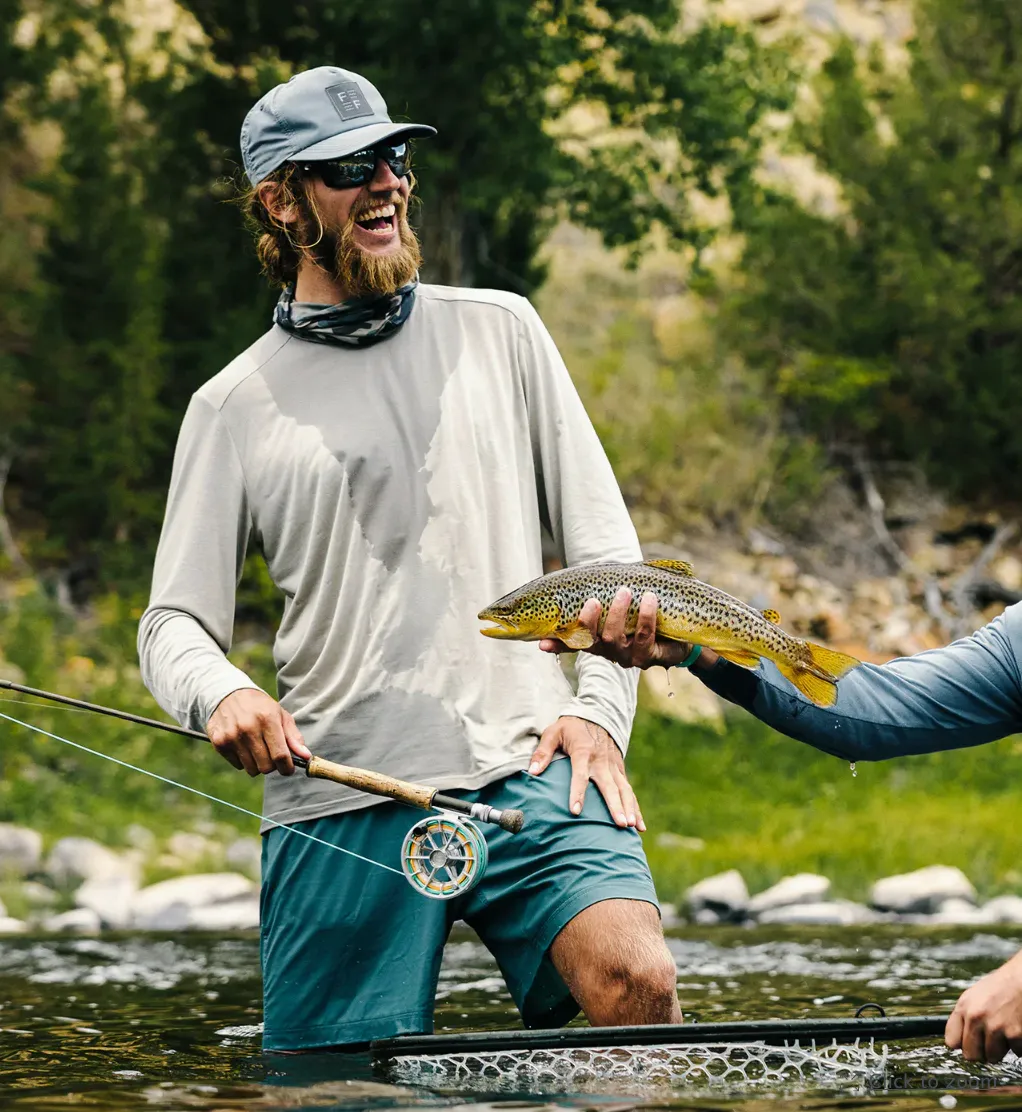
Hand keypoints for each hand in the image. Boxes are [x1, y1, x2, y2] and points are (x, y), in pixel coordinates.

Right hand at [206, 688, 310, 776]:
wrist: (227, 693)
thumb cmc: (259, 707)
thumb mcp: (280, 715)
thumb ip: (294, 737)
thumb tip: (306, 757)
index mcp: (267, 719)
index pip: (280, 755)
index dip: (287, 767)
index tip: (289, 769)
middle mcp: (248, 728)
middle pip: (266, 766)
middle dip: (273, 766)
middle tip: (272, 756)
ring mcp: (232, 736)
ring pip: (251, 769)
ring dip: (258, 764)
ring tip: (258, 749)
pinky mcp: (219, 743)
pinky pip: (238, 765)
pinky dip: (243, 761)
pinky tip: (243, 746)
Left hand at [528, 715, 644, 829]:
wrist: (597, 714)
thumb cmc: (570, 727)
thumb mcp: (553, 733)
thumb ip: (542, 752)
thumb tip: (532, 771)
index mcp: (583, 752)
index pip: (580, 775)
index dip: (578, 793)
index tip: (576, 811)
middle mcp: (601, 761)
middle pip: (609, 786)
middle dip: (615, 806)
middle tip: (620, 824)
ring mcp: (613, 766)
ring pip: (624, 789)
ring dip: (629, 808)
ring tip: (632, 827)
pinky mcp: (619, 769)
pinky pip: (628, 790)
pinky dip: (635, 807)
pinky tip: (640, 825)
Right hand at [538, 587, 718, 670]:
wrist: (685, 631)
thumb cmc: (649, 611)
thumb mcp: (625, 600)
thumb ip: (605, 591)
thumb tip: (587, 579)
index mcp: (598, 638)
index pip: (572, 642)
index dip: (556, 644)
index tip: (540, 642)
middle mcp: (610, 650)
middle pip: (591, 641)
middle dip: (589, 620)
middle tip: (593, 600)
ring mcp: (629, 657)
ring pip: (614, 639)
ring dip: (618, 613)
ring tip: (626, 591)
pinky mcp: (651, 657)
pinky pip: (645, 637)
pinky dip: (645, 616)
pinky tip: (649, 598)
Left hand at [945, 949, 1021, 1061]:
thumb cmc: (1001, 987)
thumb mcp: (975, 996)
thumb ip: (965, 1017)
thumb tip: (957, 1043)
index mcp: (963, 1007)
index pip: (952, 1042)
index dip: (963, 1045)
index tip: (970, 1044)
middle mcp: (976, 1017)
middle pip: (971, 1056)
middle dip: (981, 1052)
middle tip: (990, 1041)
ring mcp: (995, 1027)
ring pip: (993, 1057)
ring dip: (1001, 1048)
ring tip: (1006, 1029)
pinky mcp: (1015, 1034)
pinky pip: (1016, 1053)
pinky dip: (1019, 1045)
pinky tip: (1018, 1027)